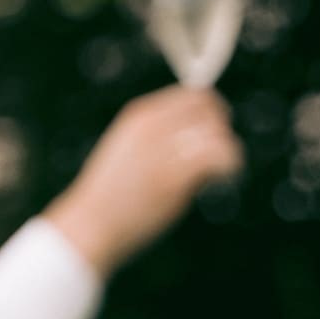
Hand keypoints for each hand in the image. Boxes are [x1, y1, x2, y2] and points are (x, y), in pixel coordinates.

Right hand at [43, 88, 243, 276]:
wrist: (91, 223)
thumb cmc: (109, 194)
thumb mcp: (127, 148)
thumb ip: (158, 136)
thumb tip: (201, 134)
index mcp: (139, 116)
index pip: (194, 95)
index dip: (212, 112)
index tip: (214, 133)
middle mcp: (152, 126)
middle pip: (211, 110)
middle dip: (221, 132)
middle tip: (218, 156)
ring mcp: (162, 150)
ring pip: (218, 133)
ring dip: (226, 152)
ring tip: (219, 173)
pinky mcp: (174, 176)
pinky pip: (219, 157)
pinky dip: (228, 167)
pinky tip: (222, 179)